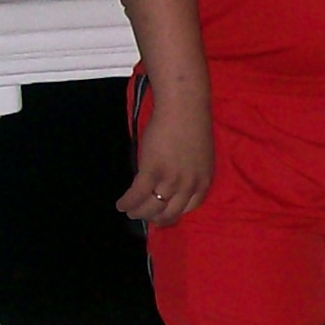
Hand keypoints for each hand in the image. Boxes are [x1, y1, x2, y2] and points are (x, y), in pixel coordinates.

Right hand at [116, 98, 212, 225]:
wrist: (183, 106)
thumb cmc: (192, 124)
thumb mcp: (199, 156)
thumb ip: (189, 172)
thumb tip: (171, 184)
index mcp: (203, 181)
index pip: (189, 208)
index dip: (174, 214)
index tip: (163, 213)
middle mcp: (189, 185)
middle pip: (170, 213)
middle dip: (154, 218)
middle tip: (143, 216)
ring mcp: (171, 180)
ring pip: (152, 208)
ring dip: (138, 212)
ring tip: (129, 211)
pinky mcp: (153, 171)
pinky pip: (137, 195)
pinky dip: (127, 203)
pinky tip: (120, 204)